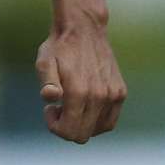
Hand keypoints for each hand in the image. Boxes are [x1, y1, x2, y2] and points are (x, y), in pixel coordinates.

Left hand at [36, 25, 125, 143]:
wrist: (84, 29)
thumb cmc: (59, 48)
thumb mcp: (44, 62)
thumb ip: (46, 82)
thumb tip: (50, 97)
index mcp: (79, 92)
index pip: (69, 132)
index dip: (54, 126)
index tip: (50, 108)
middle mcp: (99, 96)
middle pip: (82, 135)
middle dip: (66, 126)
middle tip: (58, 107)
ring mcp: (113, 95)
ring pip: (97, 130)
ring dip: (81, 123)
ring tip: (71, 103)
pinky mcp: (120, 92)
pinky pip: (110, 121)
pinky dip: (96, 120)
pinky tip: (85, 104)